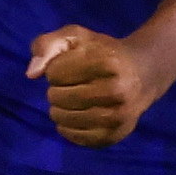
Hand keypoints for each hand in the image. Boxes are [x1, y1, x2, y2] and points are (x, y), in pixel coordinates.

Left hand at [29, 22, 175, 148]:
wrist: (144, 74)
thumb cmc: (104, 52)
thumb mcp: (76, 37)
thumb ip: (48, 45)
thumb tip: (32, 74)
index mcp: (106, 62)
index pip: (54, 72)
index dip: (56, 68)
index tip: (71, 66)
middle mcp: (115, 91)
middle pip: (56, 96)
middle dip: (57, 89)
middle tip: (73, 84)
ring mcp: (116, 117)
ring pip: (62, 118)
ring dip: (60, 108)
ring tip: (73, 99)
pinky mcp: (114, 136)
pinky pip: (74, 137)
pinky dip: (67, 127)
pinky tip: (76, 115)